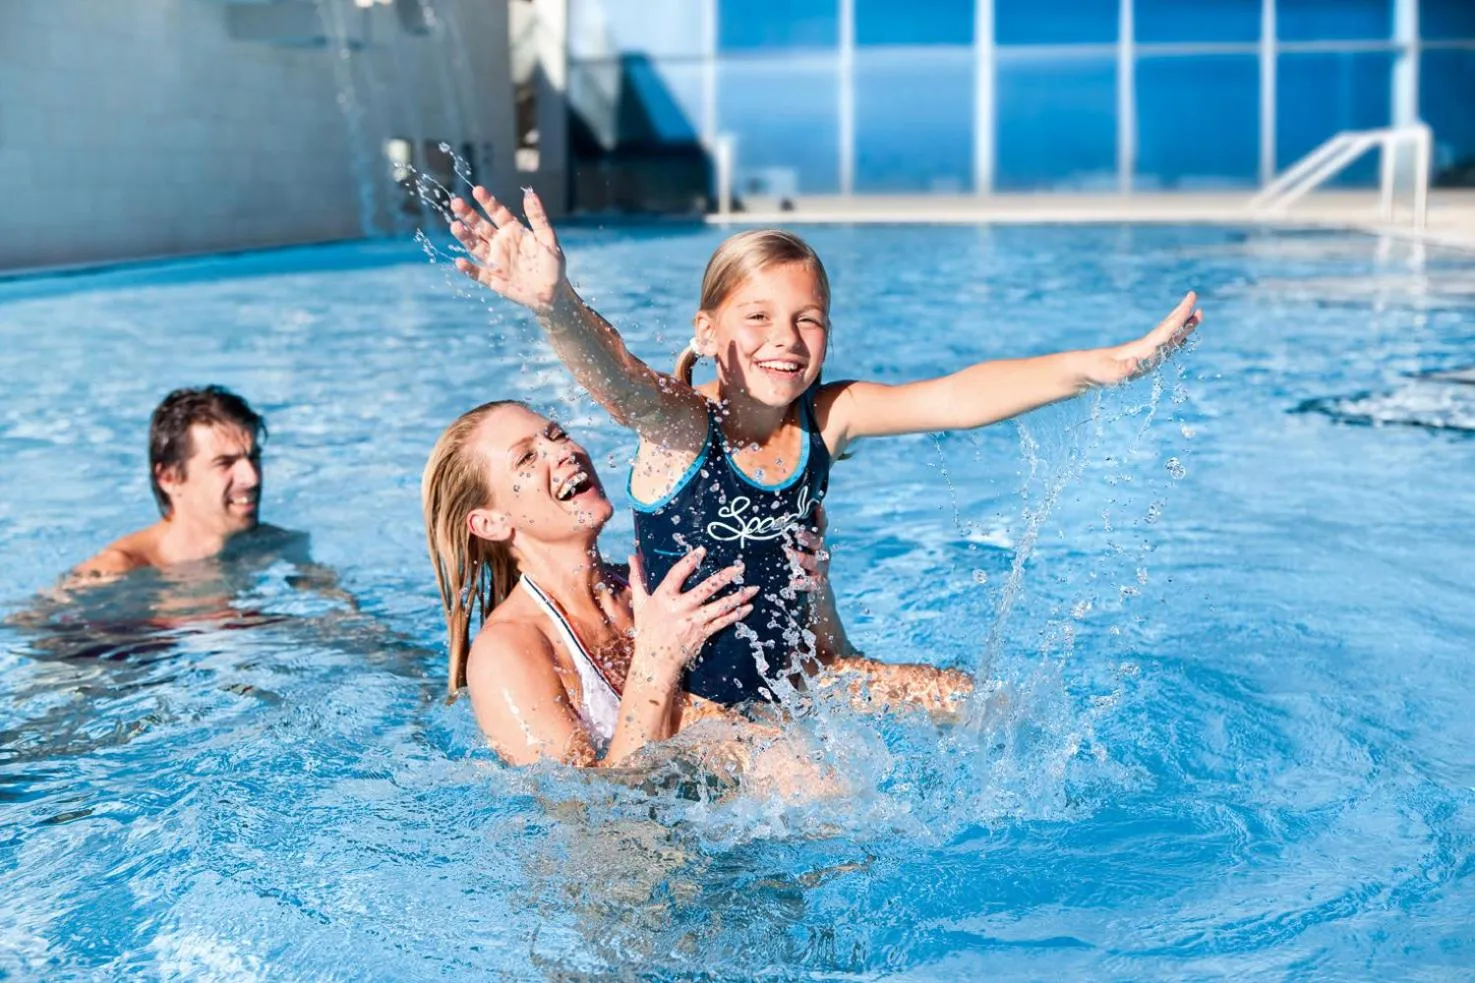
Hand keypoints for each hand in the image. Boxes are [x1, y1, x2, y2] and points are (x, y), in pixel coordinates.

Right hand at [449, 187, 565, 314]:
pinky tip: (460, 262)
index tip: (477, 190)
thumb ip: (538, 217)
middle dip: (468, 215)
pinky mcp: (493, 279)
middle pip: (480, 226)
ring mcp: (495, 261)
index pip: (497, 212)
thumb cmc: (553, 264)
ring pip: (475, 246)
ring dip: (465, 237)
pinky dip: (469, 269)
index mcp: (513, 230)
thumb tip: (529, 193)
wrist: (553, 293)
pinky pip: (478, 273)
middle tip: (456, 202)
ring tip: (455, 226)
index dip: (487, 201)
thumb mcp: (548, 239)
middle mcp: (500, 243)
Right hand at [628, 549, 758, 679]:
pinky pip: (722, 622)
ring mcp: (693, 622)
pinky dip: (736, 615)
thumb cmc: (648, 629)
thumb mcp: (639, 603)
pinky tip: (748, 607)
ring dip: (738, 596)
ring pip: (720, 606)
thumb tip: (632, 555)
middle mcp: (680, 608)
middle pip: (706, 588)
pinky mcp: (702, 634)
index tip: (702, 550)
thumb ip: (637, 578)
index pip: (677, 574)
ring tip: (753, 587)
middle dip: (725, 576)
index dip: (689, 561)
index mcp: (664, 598)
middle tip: (740, 566)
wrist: (655, 661)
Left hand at [784, 505, 830, 593]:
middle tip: (797, 533)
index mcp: (817, 542)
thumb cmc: (800, 565)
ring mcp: (822, 570)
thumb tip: (766, 518)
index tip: (818, 505)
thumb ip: (788, 536)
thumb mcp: (798, 549)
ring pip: (816, 562)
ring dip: (804, 558)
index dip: (820, 516)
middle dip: (809, 537)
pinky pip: (812, 584)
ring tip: (791, 555)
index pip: (821, 527)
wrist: (815, 593)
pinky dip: (802, 583)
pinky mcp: (818, 586)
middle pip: (819, 543)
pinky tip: (792, 583)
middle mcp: (822, 553)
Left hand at [1087, 291, 1202, 386]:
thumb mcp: (1108, 374)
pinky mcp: (1142, 358)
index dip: (1179, 317)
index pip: (1165, 330)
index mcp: (1142, 348)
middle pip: (1168, 328)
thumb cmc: (1096, 372)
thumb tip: (1135, 363)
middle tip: (1194, 298)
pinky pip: (1164, 346)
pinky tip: (1181, 338)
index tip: (1190, 300)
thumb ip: (1122, 370)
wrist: (1085, 370)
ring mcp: (1145, 352)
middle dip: (1183, 315)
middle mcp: (1145, 347)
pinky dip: (1175, 339)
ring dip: (1182, 326)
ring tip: (1196, 316)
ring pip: (1168, 336)